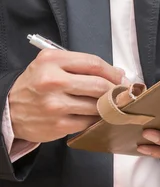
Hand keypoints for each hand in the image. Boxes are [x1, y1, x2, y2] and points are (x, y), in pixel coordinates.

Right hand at [9, 49, 125, 142]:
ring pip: (97, 105)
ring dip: (108, 106)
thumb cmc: (37, 85)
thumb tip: (119, 74)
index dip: (113, 72)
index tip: (121, 78)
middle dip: (115, 90)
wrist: (9, 110)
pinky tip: (94, 115)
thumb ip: (83, 66)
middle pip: (99, 85)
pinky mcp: (59, 125)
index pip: (94, 63)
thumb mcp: (52, 65)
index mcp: (52, 61)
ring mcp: (55, 105)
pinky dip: (96, 118)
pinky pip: (90, 121)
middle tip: (121, 93)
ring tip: (108, 104)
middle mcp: (52, 81)